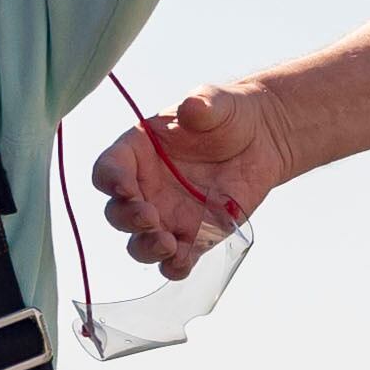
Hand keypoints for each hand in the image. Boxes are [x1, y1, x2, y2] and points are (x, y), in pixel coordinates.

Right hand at [92, 80, 292, 276]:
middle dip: (129, 219)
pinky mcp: (193, 237)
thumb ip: (202, 104)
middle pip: (118, 213)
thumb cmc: (227, 116)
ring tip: (167, 244)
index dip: (110, 180)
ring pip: (140, 244)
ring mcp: (167, 216)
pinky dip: (175, 266)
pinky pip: (176, 261)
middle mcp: (145, 188)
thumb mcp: (215, 103)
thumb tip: (193, 107)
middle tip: (150, 217)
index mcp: (137, 153)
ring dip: (147, 249)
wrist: (261, 139)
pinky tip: (183, 259)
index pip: (109, 170)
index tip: (124, 187)